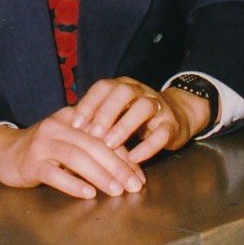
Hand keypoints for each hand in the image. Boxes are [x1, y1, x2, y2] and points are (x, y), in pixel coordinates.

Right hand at [0, 108, 145, 198]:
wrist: (2, 151)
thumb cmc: (43, 149)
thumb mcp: (68, 140)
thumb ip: (92, 147)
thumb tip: (126, 167)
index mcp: (72, 118)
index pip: (104, 136)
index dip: (124, 156)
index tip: (139, 176)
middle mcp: (58, 127)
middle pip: (94, 145)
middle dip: (117, 167)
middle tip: (134, 186)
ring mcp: (42, 144)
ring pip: (77, 158)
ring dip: (100, 175)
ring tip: (117, 190)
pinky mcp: (31, 163)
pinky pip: (54, 174)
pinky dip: (73, 184)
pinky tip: (88, 194)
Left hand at [67, 77, 208, 163]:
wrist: (177, 117)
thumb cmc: (135, 119)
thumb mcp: (116, 115)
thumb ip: (96, 121)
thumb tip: (66, 136)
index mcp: (123, 87)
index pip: (103, 87)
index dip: (89, 104)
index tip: (75, 125)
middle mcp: (141, 92)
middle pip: (123, 92)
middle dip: (106, 113)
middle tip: (92, 134)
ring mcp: (158, 106)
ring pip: (144, 108)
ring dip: (125, 126)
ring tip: (110, 145)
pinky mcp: (172, 124)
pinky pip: (162, 132)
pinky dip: (147, 146)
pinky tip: (134, 158)